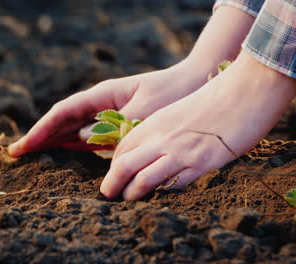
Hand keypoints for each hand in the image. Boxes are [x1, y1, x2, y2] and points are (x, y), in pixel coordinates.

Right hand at [8, 59, 209, 156]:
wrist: (195, 84)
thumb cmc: (171, 94)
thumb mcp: (142, 112)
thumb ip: (111, 128)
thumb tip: (80, 139)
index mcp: (102, 95)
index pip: (63, 113)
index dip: (41, 130)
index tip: (23, 146)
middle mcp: (100, 105)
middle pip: (62, 122)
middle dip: (39, 137)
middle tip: (15, 155)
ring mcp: (106, 115)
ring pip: (72, 130)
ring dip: (52, 143)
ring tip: (31, 157)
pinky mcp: (116, 126)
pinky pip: (89, 138)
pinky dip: (73, 147)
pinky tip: (62, 155)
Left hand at [101, 52, 295, 199]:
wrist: (243, 90)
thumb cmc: (212, 101)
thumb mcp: (176, 112)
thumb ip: (161, 130)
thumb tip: (150, 151)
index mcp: (154, 123)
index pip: (123, 148)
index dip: (113, 166)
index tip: (113, 177)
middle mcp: (162, 137)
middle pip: (124, 165)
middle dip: (112, 183)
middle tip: (108, 194)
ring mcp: (181, 151)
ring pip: (144, 179)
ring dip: (132, 193)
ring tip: (127, 200)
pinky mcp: (202, 163)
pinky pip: (175, 184)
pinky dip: (163, 192)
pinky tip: (160, 196)